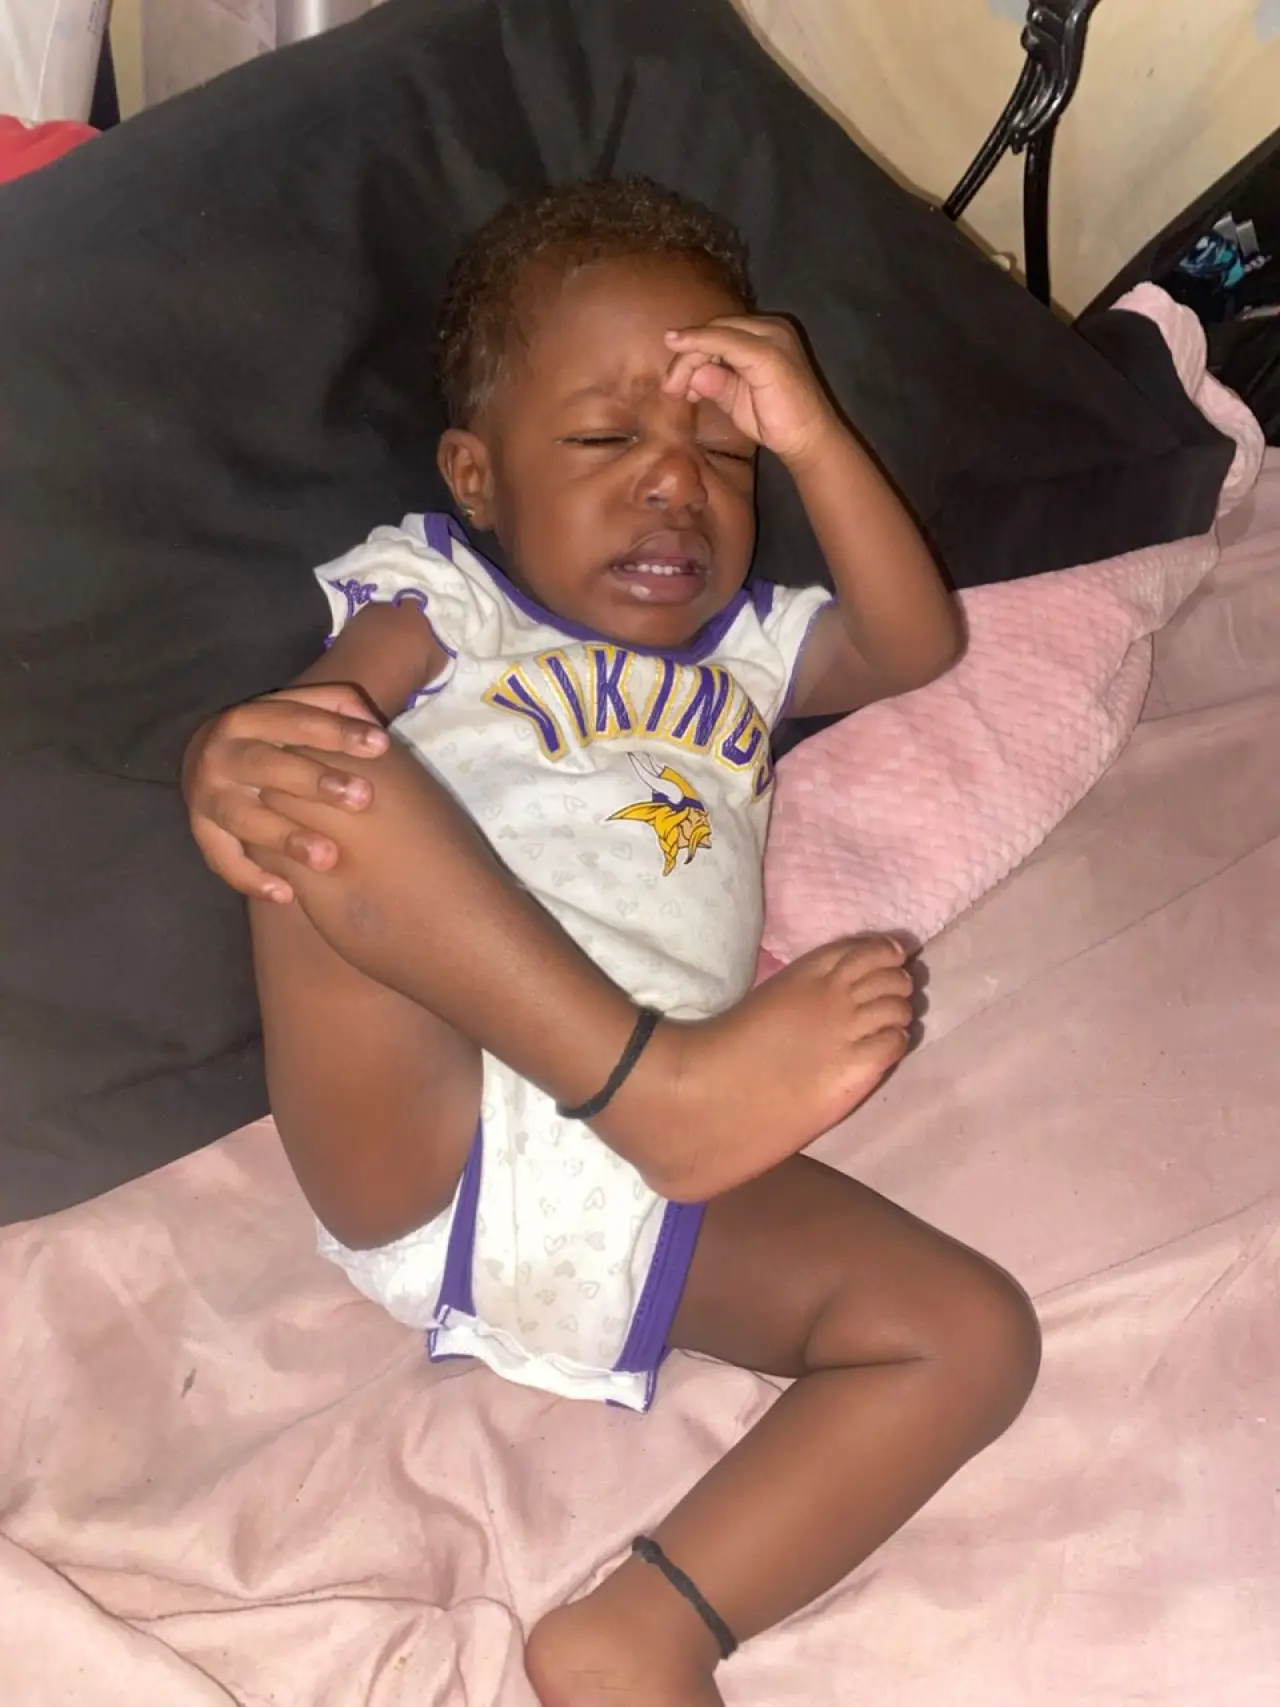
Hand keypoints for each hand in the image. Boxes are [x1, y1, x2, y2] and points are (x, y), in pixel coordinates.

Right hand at [183, 683, 388, 901]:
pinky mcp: (202, 832)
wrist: (204, 758)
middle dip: (314, 782)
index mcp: (249, 719)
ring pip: (244, 817)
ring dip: (285, 837)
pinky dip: (251, 879)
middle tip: (362, 797)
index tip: (381, 746)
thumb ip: (335, 706)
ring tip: (328, 858)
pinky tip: (287, 894)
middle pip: (267, 766)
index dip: (338, 732)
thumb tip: (373, 727)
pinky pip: (223, 859)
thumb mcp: (295, 711)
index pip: (296, 719)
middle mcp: (222, 755)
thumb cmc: (271, 736)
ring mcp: (209, 796)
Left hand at [662, 315, 842, 468]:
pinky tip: (681, 360)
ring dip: (689, 357)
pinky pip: (723, 342)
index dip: (692, 350)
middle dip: (686, 354)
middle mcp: (770, 328)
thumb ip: (715, 381)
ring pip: (716, 333)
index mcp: (764, 335)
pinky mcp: (767, 353)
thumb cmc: (775, 421)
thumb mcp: (735, 398)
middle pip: (715, 328)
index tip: (673, 380)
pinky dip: (699, 348)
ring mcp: (771, 337)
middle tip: (670, 386)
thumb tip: (691, 374)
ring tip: (675, 387)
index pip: (719, 332)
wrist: (809, 441)